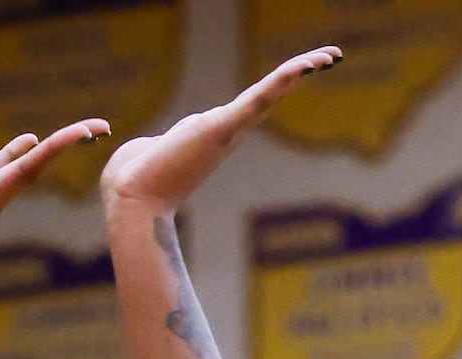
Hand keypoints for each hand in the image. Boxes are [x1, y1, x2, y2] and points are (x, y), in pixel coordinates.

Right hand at [0, 121, 109, 315]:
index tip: (90, 130)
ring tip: (78, 133)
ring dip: (49, 149)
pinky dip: (14, 153)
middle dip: (67, 145)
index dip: (59, 147)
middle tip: (102, 125)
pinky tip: (27, 141)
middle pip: (36, 166)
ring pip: (21, 168)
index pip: (30, 169)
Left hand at [100, 48, 338, 221]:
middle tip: (330, 56)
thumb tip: (148, 150)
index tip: (296, 72)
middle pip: (269, 97)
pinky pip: (257, 99)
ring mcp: (226, 131)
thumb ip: (156, 144)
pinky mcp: (222, 128)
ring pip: (269, 94)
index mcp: (210, 133)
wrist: (130, 199)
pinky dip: (282, 81)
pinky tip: (306, 66)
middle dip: (299, 72)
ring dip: (299, 70)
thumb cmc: (132, 180)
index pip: (248, 105)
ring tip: (328, 55)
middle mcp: (225, 132)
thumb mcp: (148, 151)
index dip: (273, 88)